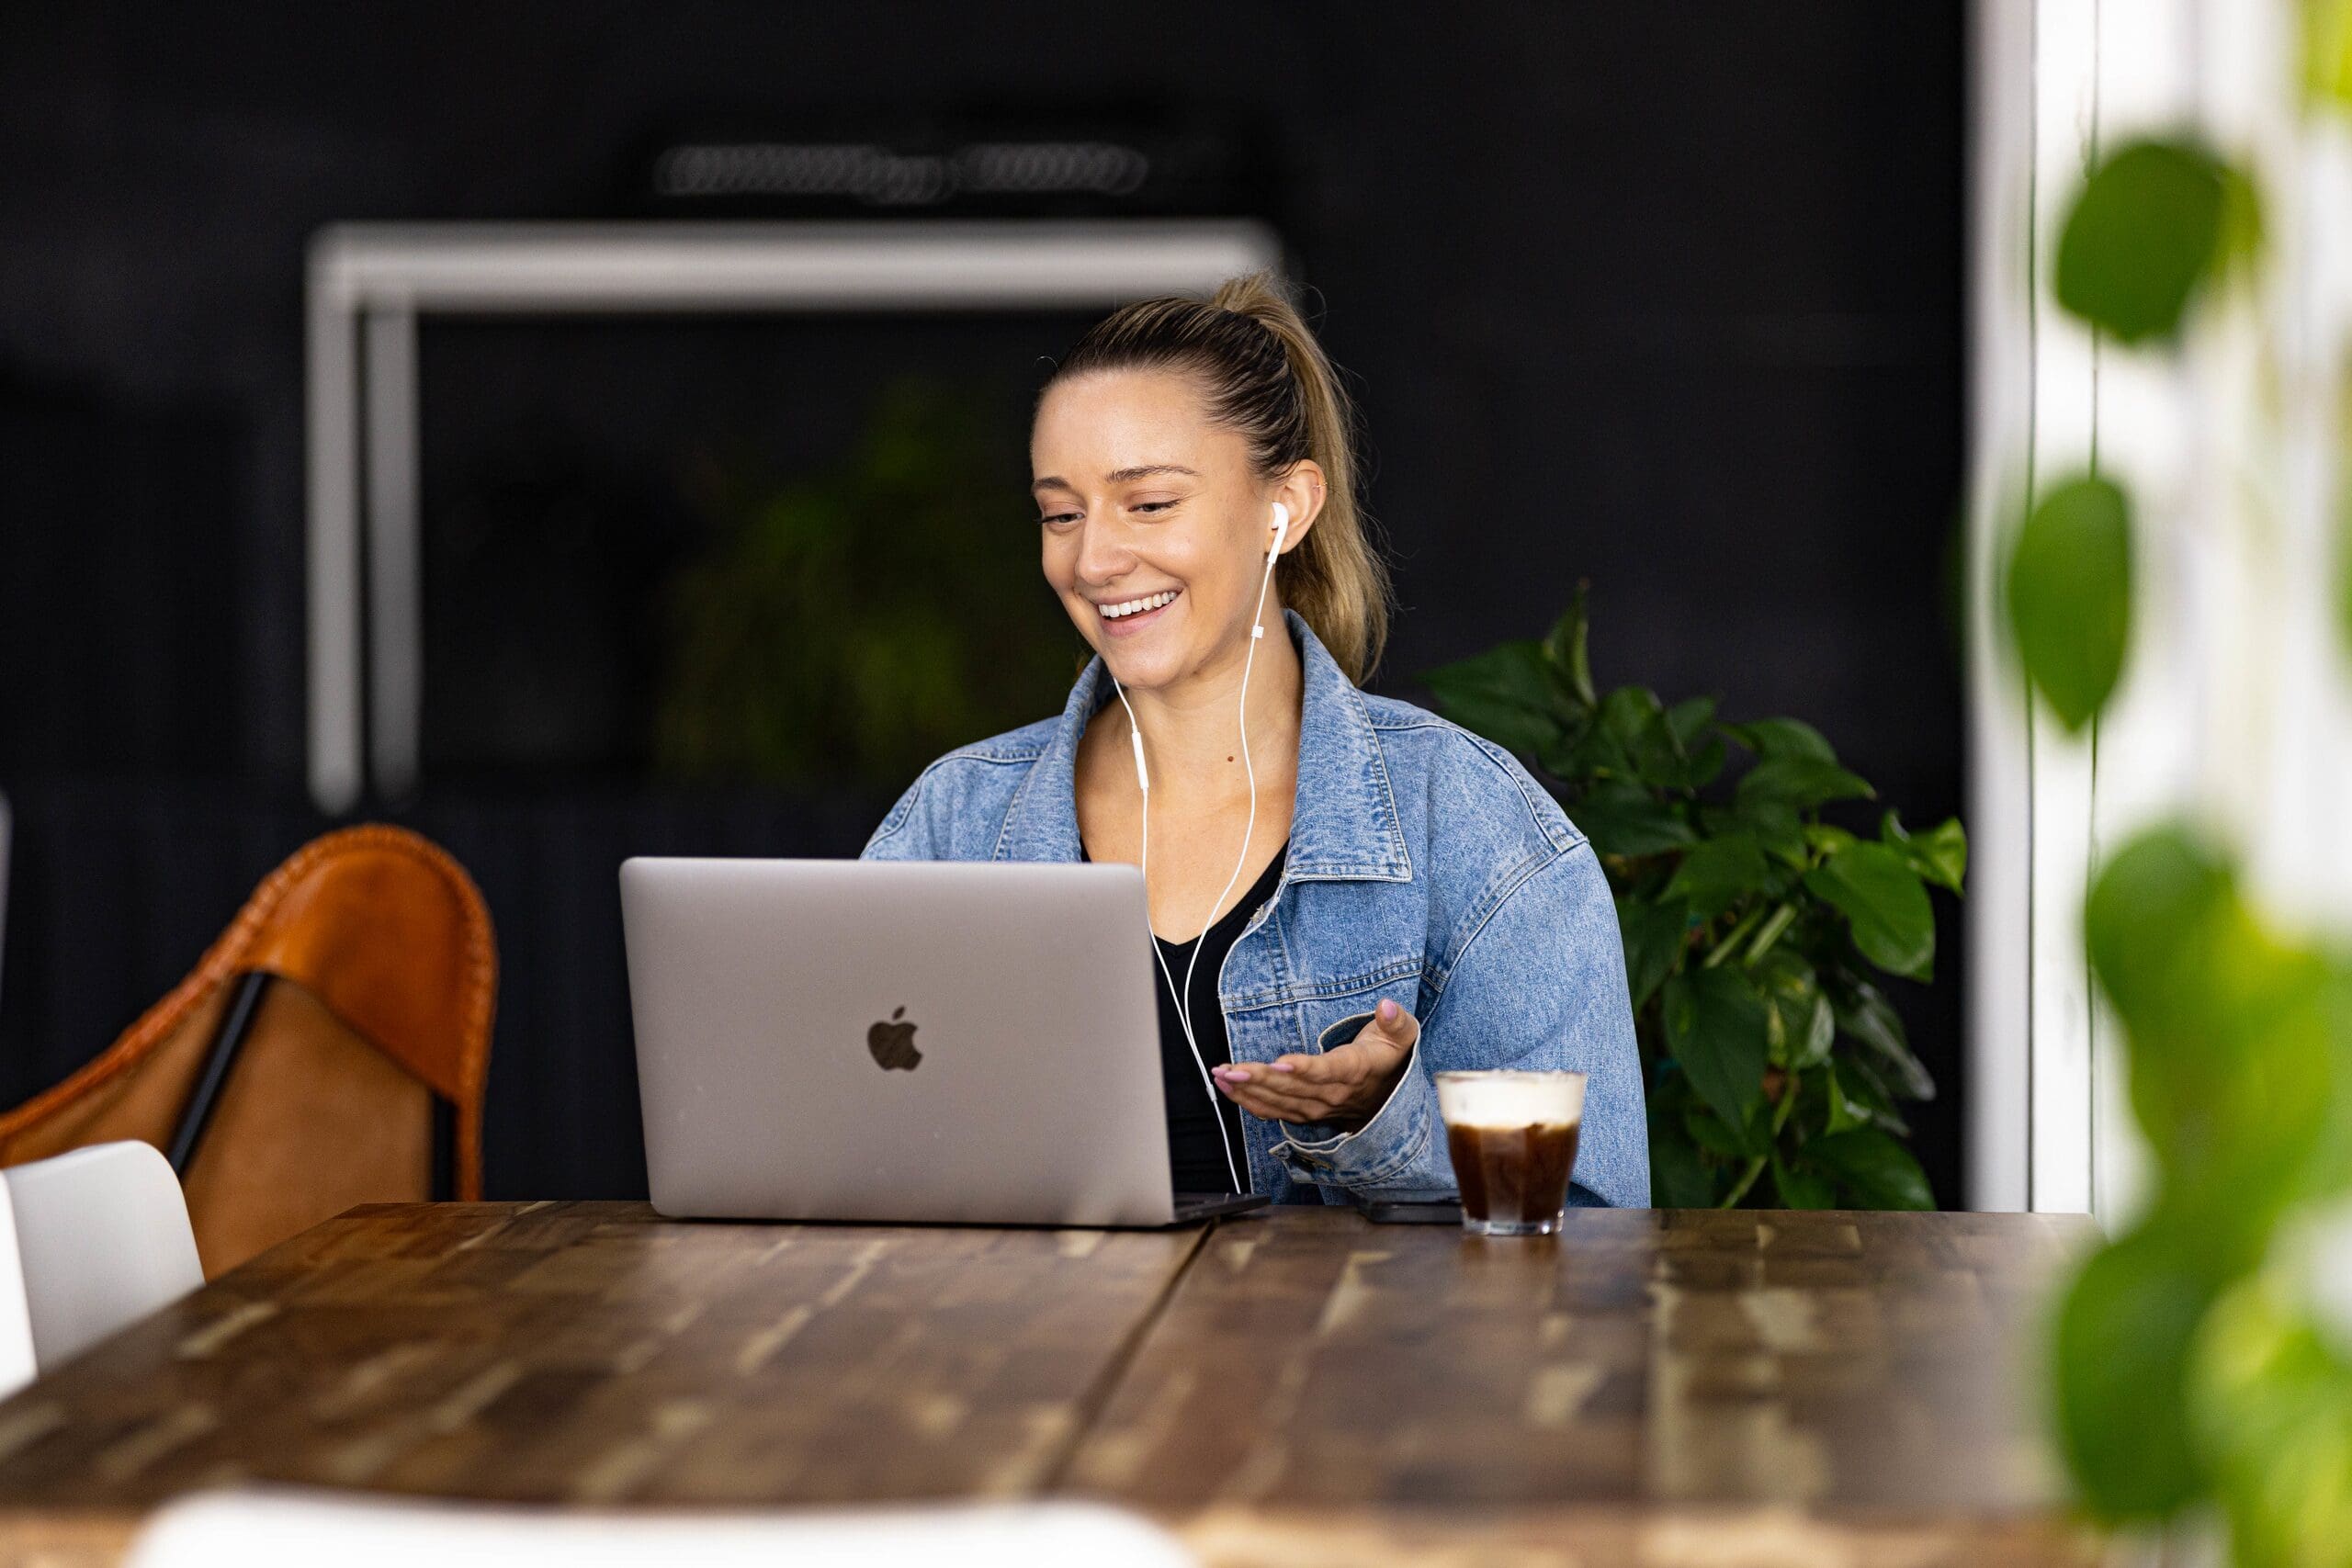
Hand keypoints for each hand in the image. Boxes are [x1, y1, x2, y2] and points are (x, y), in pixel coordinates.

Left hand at [1210, 998, 1420, 1128]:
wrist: (1391, 1097)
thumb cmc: (1390, 1057)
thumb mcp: (1402, 1036)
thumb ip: (1396, 1021)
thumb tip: (1386, 1005)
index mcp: (1355, 1071)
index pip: (1327, 1072)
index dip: (1304, 1070)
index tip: (1279, 1062)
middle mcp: (1333, 1094)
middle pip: (1293, 1088)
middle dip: (1259, 1079)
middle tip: (1229, 1069)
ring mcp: (1318, 1107)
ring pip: (1279, 1102)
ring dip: (1248, 1091)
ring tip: (1220, 1076)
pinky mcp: (1305, 1113)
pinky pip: (1275, 1111)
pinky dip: (1250, 1103)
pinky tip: (1227, 1090)